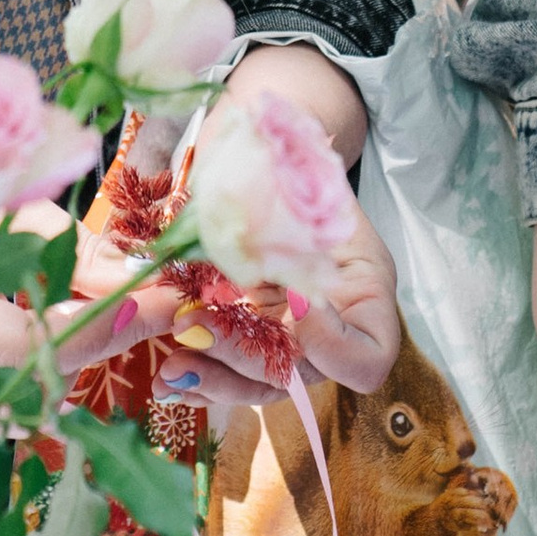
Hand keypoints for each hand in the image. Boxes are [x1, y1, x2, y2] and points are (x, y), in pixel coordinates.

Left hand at [79, 47, 398, 412]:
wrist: (275, 154)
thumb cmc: (294, 157)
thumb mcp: (303, 169)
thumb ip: (289, 192)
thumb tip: (257, 182)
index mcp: (364, 287)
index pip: (370, 355)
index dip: (334, 346)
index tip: (293, 301)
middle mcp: (331, 326)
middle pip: (300, 372)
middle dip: (243, 355)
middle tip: (192, 323)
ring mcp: (290, 337)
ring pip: (259, 382)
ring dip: (213, 380)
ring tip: (169, 371)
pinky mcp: (252, 335)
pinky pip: (231, 372)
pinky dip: (199, 378)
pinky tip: (166, 382)